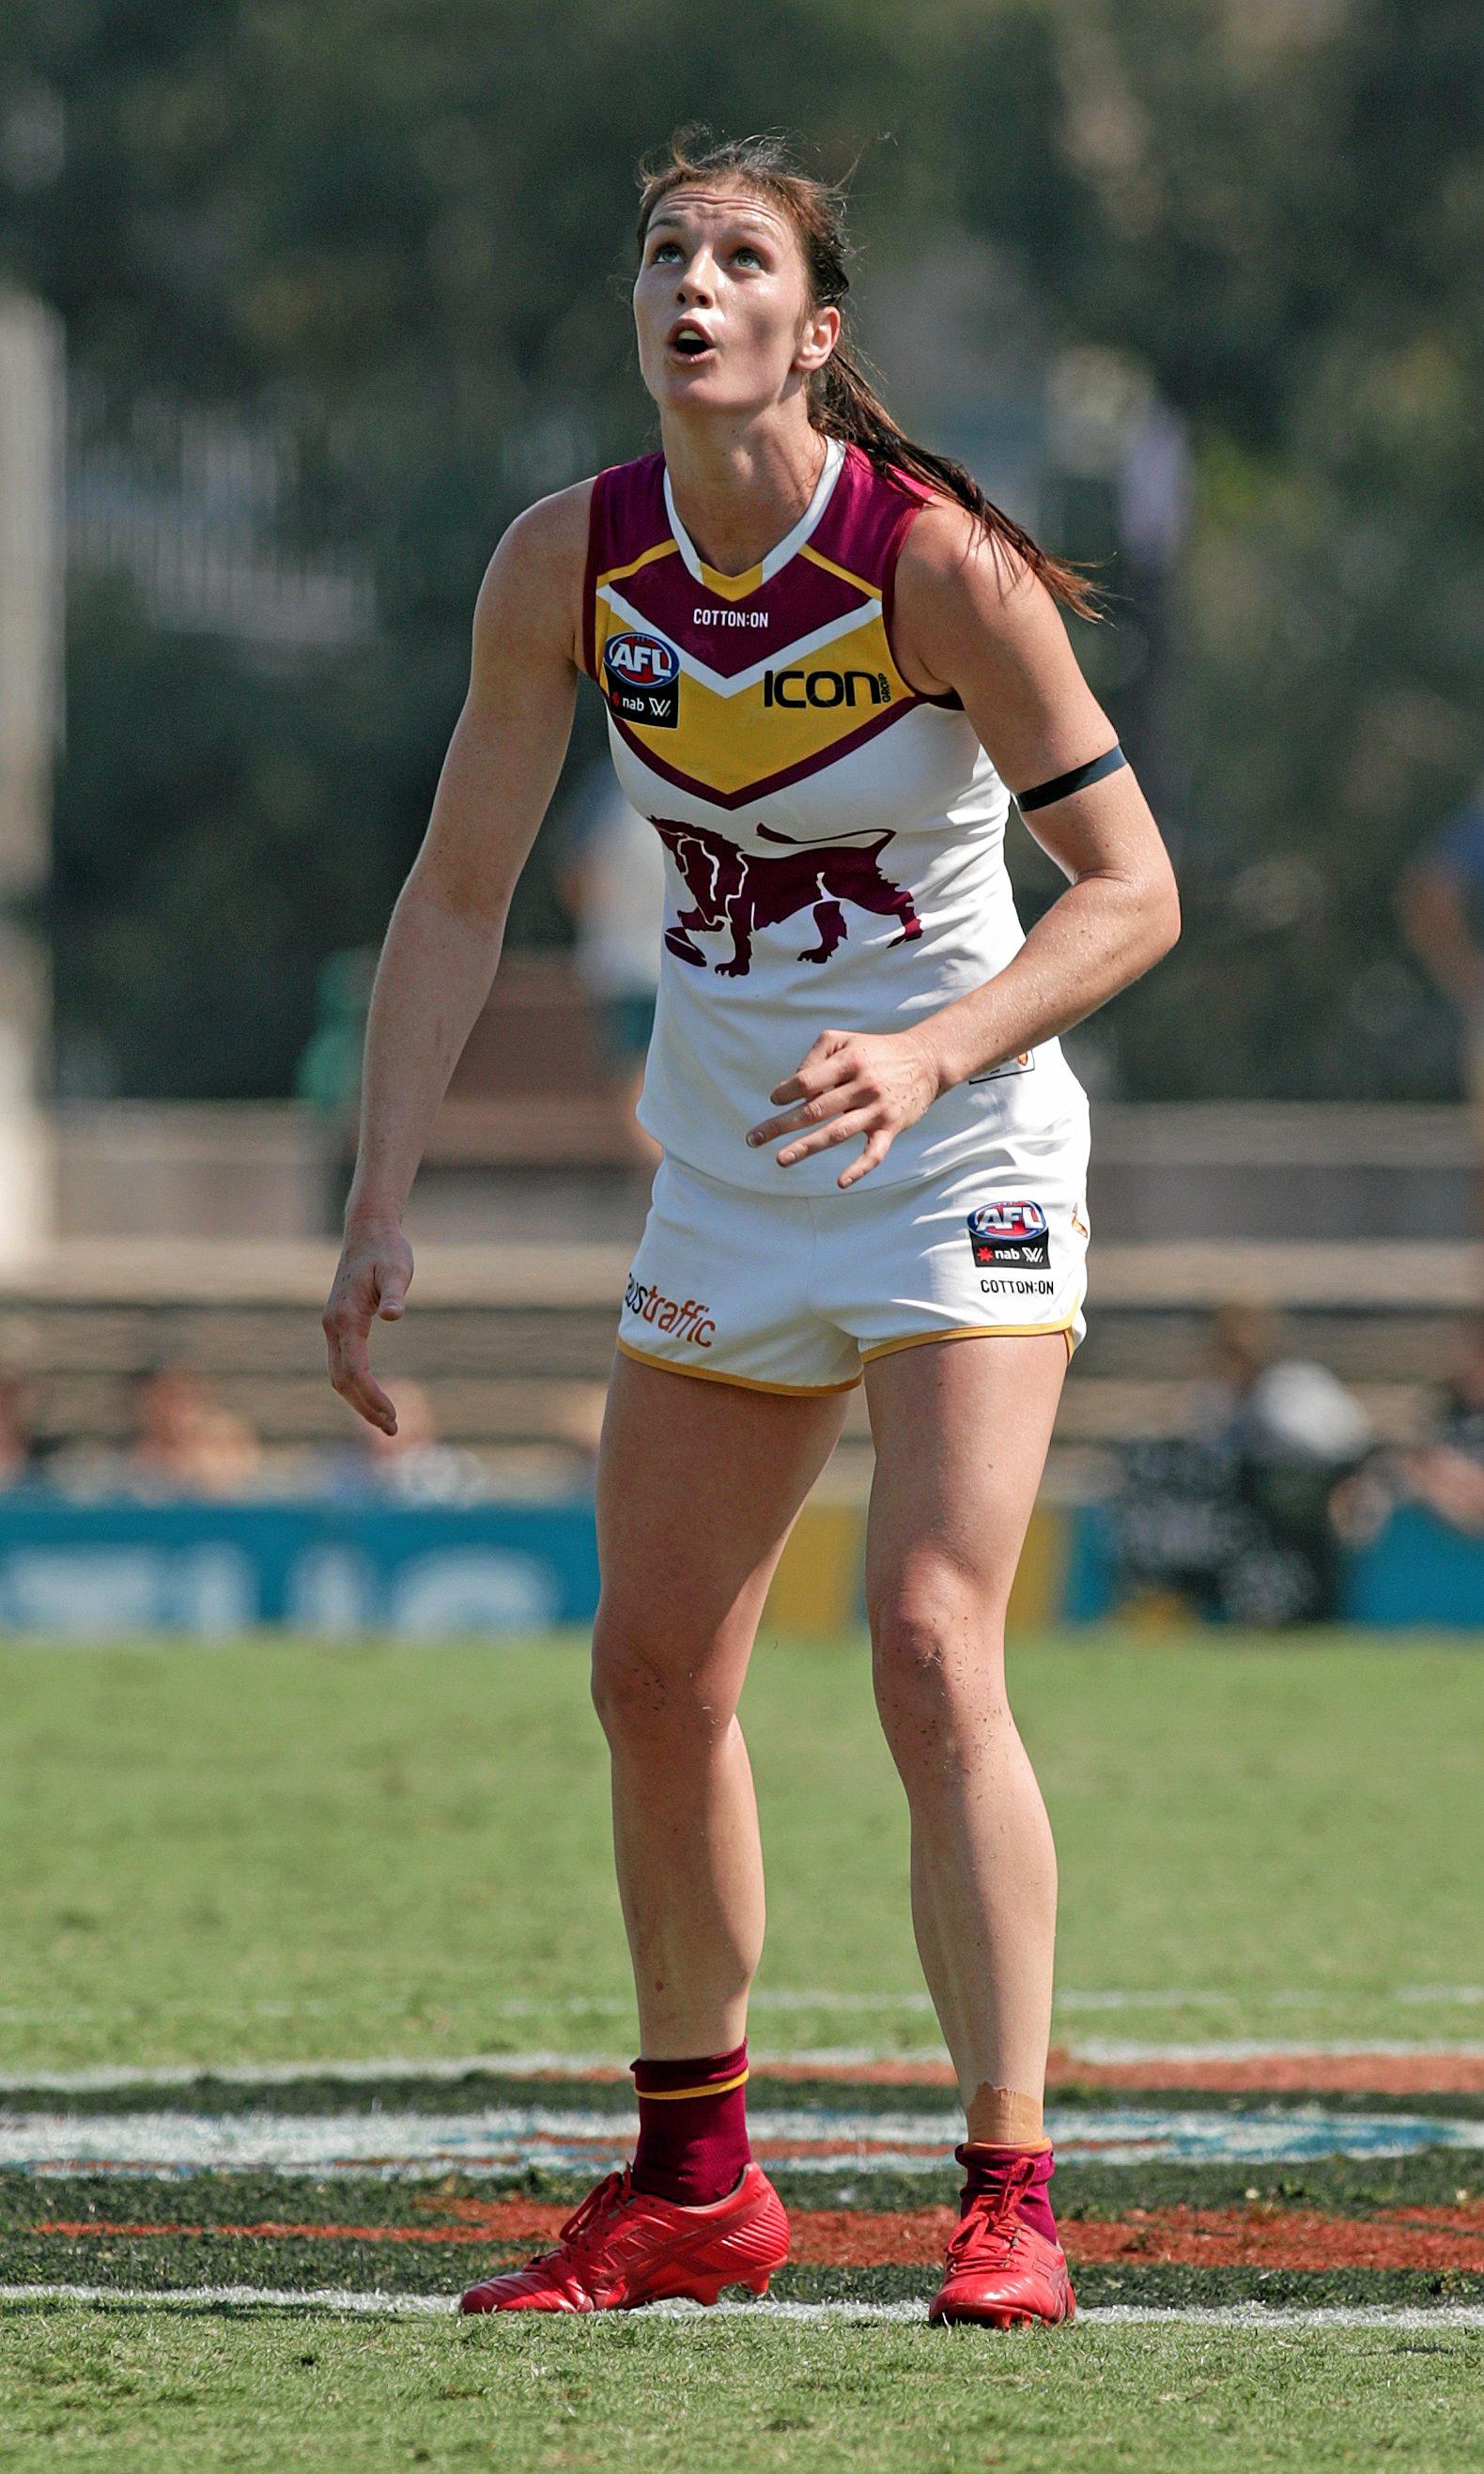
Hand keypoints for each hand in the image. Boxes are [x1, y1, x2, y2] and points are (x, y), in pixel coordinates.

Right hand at [322, 1221, 414, 1432]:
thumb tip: (394, 1315)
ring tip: (387, 1422)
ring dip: (359, 1401)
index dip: (372, 1396)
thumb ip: (395, 1293)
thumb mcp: (397, 1269)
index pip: (355, 1370)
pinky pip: (342, 1364)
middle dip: (365, 1408)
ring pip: (339, 1375)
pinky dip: (356, 1385)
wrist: (368, 1232)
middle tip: (394, 1430)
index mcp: (346, 1318)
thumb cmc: (387, 1251)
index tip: (393, 1415)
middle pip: (343, 1380)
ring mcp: (333, 1326)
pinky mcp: (338, 1325)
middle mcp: (333, 1326)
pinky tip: (373, 1396)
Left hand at [746, 1028, 941, 1188]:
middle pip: (815, 1109)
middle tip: (753, 1139)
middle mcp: (862, 1086)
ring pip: (836, 1132)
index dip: (787, 1091)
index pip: (808, 1080)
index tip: (774, 1101)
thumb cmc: (875, 1051)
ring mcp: (877, 1110)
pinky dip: (859, 1169)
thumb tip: (793, 1088)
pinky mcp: (892, 1128)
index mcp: (849, 1062)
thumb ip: (815, 1057)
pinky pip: (874, 1153)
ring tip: (780, 1159)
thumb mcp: (844, 1040)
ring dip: (806, 1147)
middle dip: (781, 1125)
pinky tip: (840, 1182)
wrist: (926, 1060)